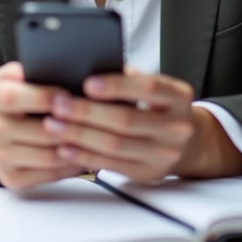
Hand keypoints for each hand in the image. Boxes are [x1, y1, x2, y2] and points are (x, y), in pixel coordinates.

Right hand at [0, 62, 83, 189]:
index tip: (67, 94)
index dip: (42, 97)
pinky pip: (50, 173)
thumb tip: (68, 67)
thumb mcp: (21, 77)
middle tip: (93, 119)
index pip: (12, 97)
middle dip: (69, 125)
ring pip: (48, 155)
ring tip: (96, 136)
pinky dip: (71, 164)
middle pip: (37, 130)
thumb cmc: (22, 100)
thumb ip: (35, 70)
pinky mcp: (11, 178)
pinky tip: (83, 152)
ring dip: (75, 146)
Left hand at [36, 67, 196, 182]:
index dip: (115, 85)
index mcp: (177, 97)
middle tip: (57, 105)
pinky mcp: (148, 172)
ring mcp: (164, 153)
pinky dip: (85, 156)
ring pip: (115, 144)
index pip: (147, 87)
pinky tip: (65, 147)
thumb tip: (85, 68)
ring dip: (79, 135)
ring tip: (53, 125)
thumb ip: (128, 79)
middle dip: (86, 112)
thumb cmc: (159, 107)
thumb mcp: (155, 88)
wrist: (188, 143)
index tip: (86, 83)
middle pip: (126, 120)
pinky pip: (111, 165)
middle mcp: (176, 127)